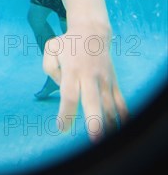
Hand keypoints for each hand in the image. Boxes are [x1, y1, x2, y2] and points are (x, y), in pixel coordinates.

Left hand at [43, 26, 127, 140]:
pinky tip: (123, 130)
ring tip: (107, 143)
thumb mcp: (50, 48)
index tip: (62, 127)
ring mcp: (104, 80)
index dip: (66, 112)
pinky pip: (120, 102)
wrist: (92, 31)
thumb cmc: (67, 44)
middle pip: (93, 101)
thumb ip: (49, 68)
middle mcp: (90, 76)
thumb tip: (61, 86)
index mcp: (72, 69)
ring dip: (110, 125)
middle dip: (95, 121)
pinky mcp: (113, 82)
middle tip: (95, 140)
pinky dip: (124, 117)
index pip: (69, 94)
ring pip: (109, 105)